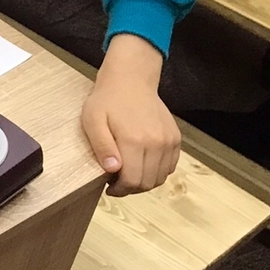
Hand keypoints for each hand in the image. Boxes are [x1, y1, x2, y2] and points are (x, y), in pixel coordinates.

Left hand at [80, 33, 178, 194]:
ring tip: (130, 173)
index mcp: (134, 140)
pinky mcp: (176, 138)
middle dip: (131, 188)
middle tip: (117, 181)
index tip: (110, 187)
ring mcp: (169, 141)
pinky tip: (143, 165)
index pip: (132, 181)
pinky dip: (158, 172)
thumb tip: (112, 170)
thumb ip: (102, 146)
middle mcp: (156, 143)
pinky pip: (170, 166)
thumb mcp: (93, 121)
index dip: (120, 190)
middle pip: (148, 182)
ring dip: (145, 181)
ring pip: (161, 177)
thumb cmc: (107, 101)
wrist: (132, 80)